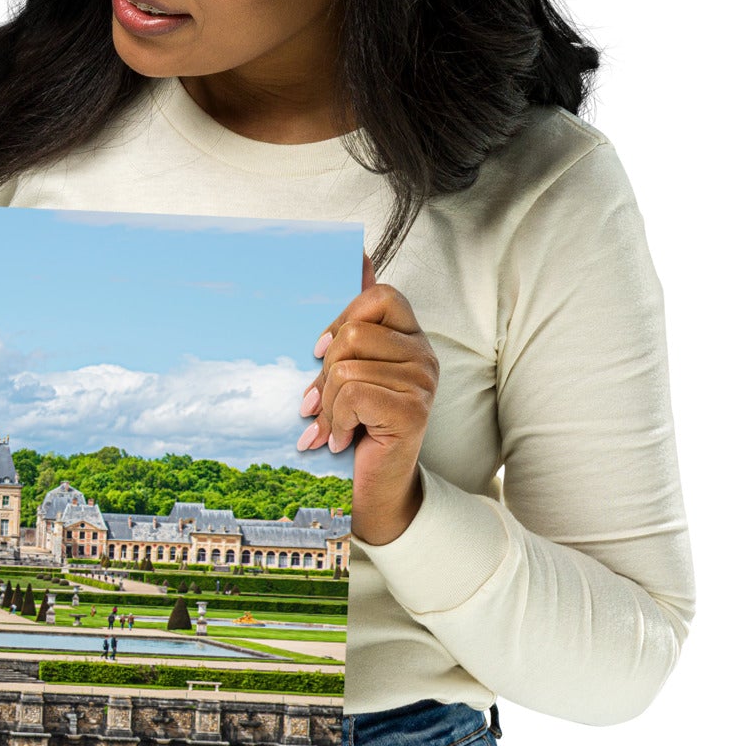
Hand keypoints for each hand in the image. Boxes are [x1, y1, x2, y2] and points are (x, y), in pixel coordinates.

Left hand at [296, 253, 437, 544]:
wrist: (372, 491)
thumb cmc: (356, 428)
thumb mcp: (347, 370)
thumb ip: (353, 320)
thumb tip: (357, 254)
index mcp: (409, 338)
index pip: (379, 295)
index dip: (342, 319)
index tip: (320, 353)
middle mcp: (424, 354)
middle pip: (355, 332)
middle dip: (324, 372)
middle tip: (320, 404)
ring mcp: (423, 382)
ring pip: (348, 366)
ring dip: (328, 404)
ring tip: (332, 427)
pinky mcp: (413, 409)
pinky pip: (354, 393)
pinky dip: (335, 420)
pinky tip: (341, 440)